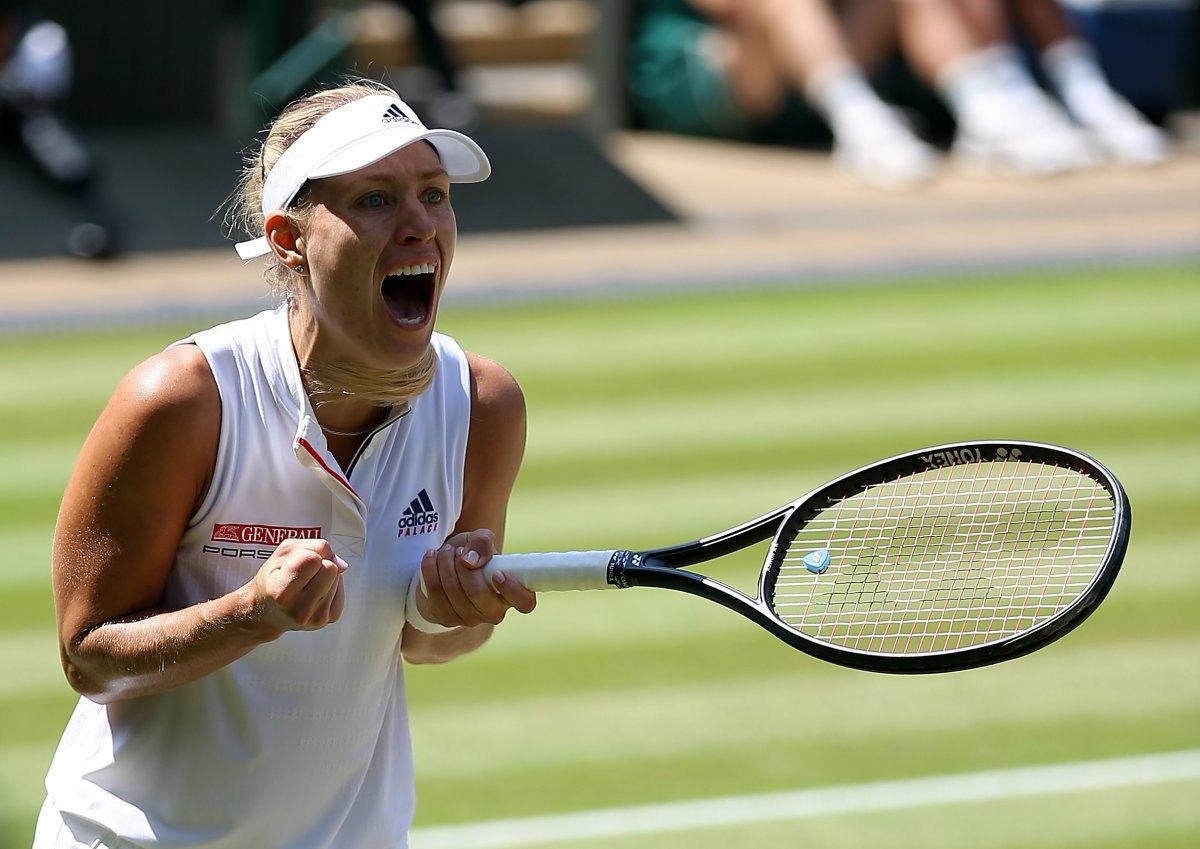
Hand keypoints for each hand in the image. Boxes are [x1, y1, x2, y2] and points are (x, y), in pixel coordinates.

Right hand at [251, 538, 347, 634]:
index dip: (306, 555)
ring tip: (305, 586)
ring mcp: (316, 617)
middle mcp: (300, 610)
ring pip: (338, 577)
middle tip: (302, 575)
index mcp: (282, 592)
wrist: (267, 611)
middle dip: (319, 565)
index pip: (313, 559)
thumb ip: (314, 546)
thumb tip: (343, 565)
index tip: (293, 565)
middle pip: (331, 568)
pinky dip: (331, 587)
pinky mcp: (329, 619)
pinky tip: (315, 593)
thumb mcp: (283, 553)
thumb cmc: (273, 579)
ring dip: (324, 577)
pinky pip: (342, 589)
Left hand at [415, 530, 535, 628]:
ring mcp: (470, 619)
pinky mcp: (446, 619)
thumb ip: (482, 542)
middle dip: (462, 566)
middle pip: (478, 593)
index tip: (497, 572)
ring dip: (445, 563)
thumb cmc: (472, 555)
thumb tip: (470, 561)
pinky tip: (431, 557)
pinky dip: (430, 569)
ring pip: (453, 590)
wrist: (445, 569)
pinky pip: (435, 592)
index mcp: (511, 594)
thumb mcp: (480, 540)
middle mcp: (493, 611)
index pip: (524, 602)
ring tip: (445, 551)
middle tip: (456, 551)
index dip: (512, 589)